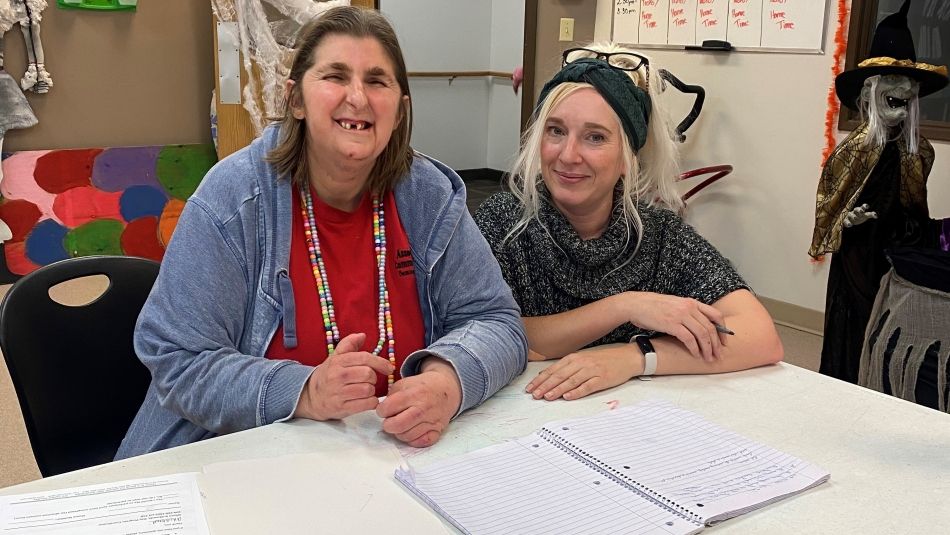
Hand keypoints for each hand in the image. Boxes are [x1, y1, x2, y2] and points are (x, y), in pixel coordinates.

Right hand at [293, 333, 393, 420]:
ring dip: (372, 391)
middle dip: (373, 378)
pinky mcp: (342, 408)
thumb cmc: (329, 375)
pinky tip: (366, 400)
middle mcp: (337, 376)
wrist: (311, 396)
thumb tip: (362, 335)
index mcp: (338, 361)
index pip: (364, 358)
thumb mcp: (336, 357)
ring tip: (365, 390)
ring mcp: (339, 393)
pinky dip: (371, 402)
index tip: (389, 368)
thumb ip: (349, 344)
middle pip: (368, 374)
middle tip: (369, 380)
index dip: (380, 362)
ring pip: (368, 390)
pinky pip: (366, 404)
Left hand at [377, 357, 461, 447]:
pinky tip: (411, 431)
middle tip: (389, 421)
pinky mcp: (438, 431)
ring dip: (399, 433)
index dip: (381, 410)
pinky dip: (413, 440)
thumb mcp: (405, 383)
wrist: (446, 389)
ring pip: (406, 436)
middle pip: (396, 425)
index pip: (388, 408)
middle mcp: (423, 408)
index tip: (384, 410)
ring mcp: (432, 421)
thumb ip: (391, 396)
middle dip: (388, 425)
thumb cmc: (422, 387)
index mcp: (414, 394)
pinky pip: (421, 442)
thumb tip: (382, 412)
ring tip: (401, 424)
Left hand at [525, 345, 640, 400]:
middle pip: (559, 375)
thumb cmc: (604, 359)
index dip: (540, 379)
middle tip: (534, 394)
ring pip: (571, 381)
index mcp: (575, 357)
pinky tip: (568, 397)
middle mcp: (582, 363)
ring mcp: (592, 370)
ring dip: (557, 389)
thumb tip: (547, 374)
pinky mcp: (602, 379)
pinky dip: (576, 392)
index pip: (553, 369)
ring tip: (547, 396)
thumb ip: (567, 366)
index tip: (530, 387)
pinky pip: (587, 386)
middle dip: (545, 385)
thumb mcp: (584, 358)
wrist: (627, 357)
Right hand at [622, 292, 724, 360]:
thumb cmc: (653, 306)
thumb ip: (687, 312)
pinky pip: (689, 339)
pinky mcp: (672, 324)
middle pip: (710, 327)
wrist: (636, 304)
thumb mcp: (675, 304)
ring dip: (707, 349)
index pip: (716, 315)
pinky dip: (694, 349)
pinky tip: (695, 355)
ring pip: (702, 334)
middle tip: (718, 355)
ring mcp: (681, 315)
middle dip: (716, 344)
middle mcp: (689, 307)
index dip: (723, 330)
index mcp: (691, 302)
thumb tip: (698, 326)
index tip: (724, 341)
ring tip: (708, 358)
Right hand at [843, 203, 877, 227]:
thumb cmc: (858, 217)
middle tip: (861, 211)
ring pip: (850, 214)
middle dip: (859, 210)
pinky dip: (847, 223)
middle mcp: (854, 212)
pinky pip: (845, 222)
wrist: (847, 219)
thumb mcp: (864, 216)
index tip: (867, 206)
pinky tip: (850, 225)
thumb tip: (876, 216)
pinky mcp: (845, 221)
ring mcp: (849, 216)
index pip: (863, 207)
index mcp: (859, 210)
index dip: (865, 206)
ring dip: (853, 216)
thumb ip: (870, 214)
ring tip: (855, 218)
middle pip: (856, 209)